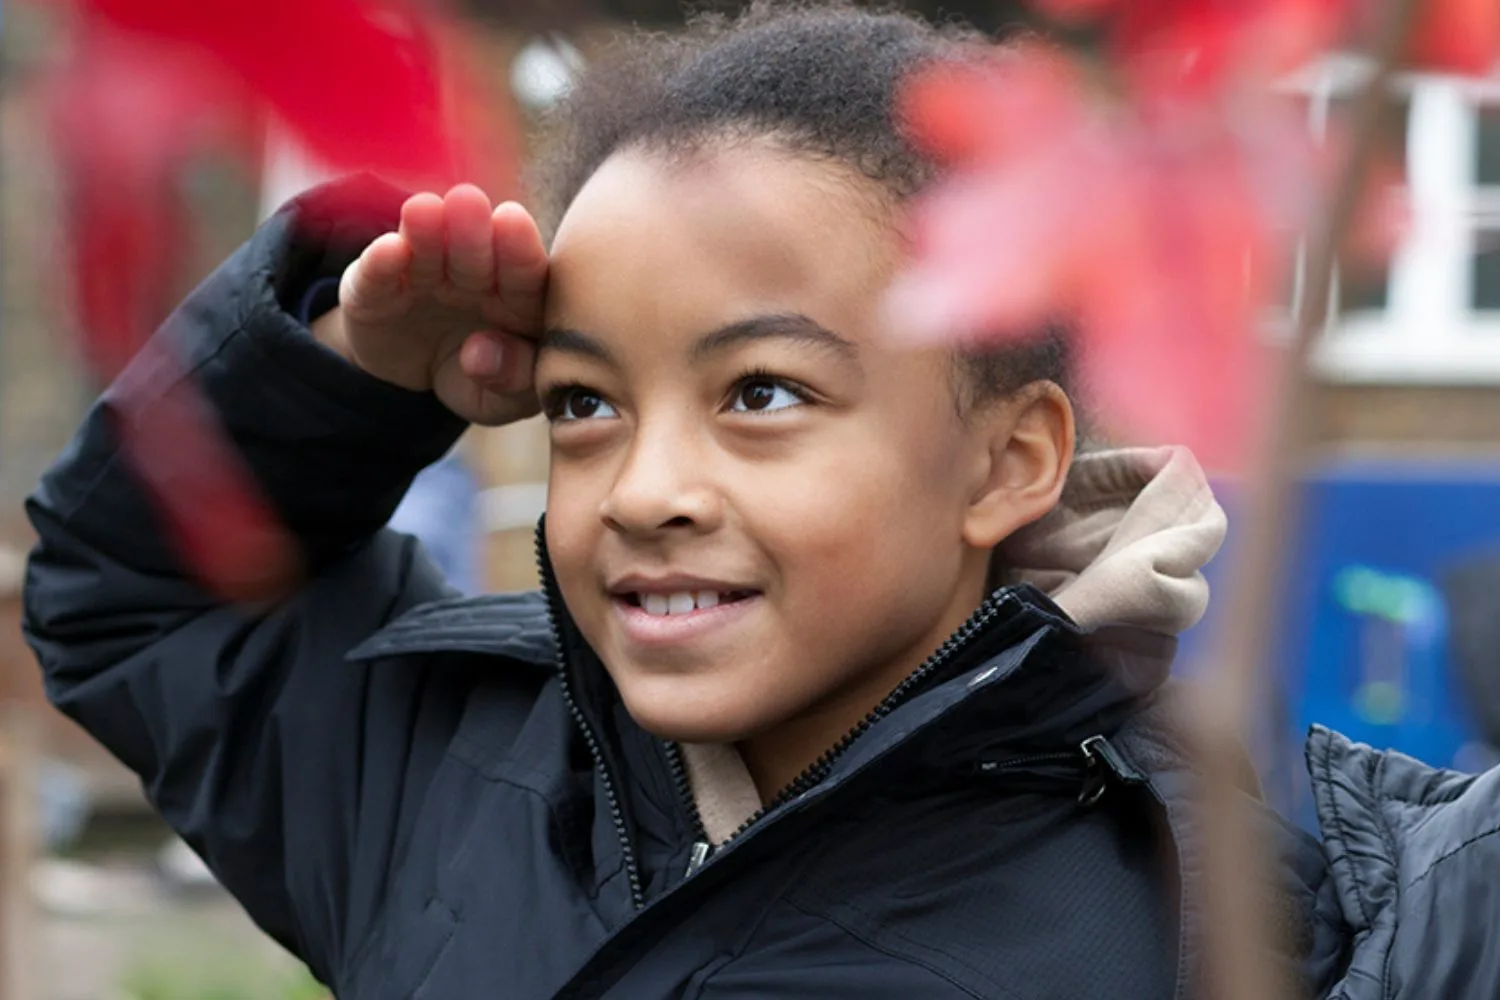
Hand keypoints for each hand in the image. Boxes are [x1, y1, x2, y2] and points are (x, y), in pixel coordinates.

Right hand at [312, 184, 545, 425]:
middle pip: (476, 256)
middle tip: (468, 202)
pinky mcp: (373, 291)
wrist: (414, 375)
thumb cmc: (478, 379)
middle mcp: (473, 278)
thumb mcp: (500, 399)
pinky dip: (380, 263)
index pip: (525, 275)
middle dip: (472, 232)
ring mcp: (422, 279)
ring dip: (425, 232)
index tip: (513, 223)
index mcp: (518, 298)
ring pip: (427, 254)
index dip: (519, 250)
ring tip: (424, 210)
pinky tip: (387, 248)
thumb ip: (512, 381)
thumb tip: (481, 354)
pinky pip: (376, 277)